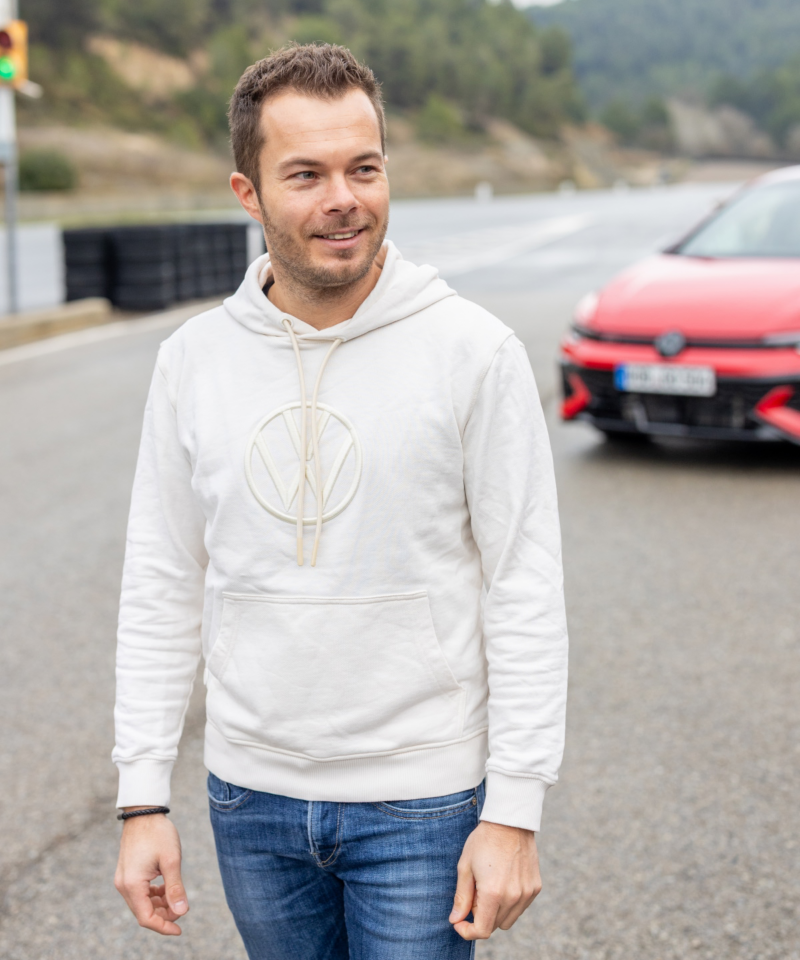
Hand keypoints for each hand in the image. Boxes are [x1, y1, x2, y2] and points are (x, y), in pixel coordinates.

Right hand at [114, 811, 188, 935]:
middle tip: (183, 907)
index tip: (180, 929)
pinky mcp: (127, 873)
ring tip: (177, 898)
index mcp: (132, 885)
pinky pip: (140, 893)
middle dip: (163, 915)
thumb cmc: (158, 833)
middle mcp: (123, 885)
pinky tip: (167, 888)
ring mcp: (123, 879)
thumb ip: (176, 887)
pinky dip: (154, 895)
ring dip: (159, 905)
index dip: (164, 926)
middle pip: (143, 912)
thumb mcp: (171, 860)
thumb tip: (183, 911)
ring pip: (142, 903)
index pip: (146, 918)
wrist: (144, 812)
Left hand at [449, 820, 540, 939]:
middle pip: (495, 924)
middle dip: (481, 915)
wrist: (510, 821)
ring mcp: (527, 893)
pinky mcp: (535, 887)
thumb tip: (455, 920)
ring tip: (489, 885)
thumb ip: (461, 897)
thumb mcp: (465, 866)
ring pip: (509, 919)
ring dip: (496, 911)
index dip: (468, 931)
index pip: (483, 930)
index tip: (459, 922)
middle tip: (475, 891)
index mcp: (493, 893)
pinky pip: (520, 907)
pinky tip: (503, 881)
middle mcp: (513, 897)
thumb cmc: (484, 841)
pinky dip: (510, 902)